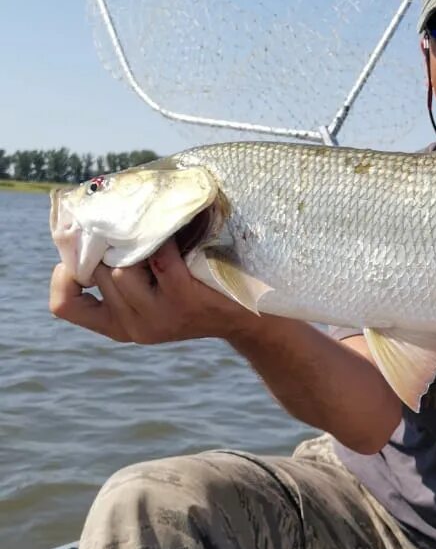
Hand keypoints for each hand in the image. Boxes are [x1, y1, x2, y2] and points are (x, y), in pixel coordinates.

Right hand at [49, 240, 257, 344]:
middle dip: (108, 243)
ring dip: (136, 241)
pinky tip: (178, 226)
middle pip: (94, 272)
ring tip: (157, 229)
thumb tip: (93, 221)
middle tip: (131, 225)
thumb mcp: (157, 291)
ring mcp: (159, 317)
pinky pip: (158, 258)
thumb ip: (125, 269)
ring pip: (119, 268)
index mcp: (121, 326)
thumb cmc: (202, 290)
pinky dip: (165, 236)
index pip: (65, 306)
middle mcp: (135, 327)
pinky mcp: (184, 300)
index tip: (78, 252)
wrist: (257, 316)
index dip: (63, 274)